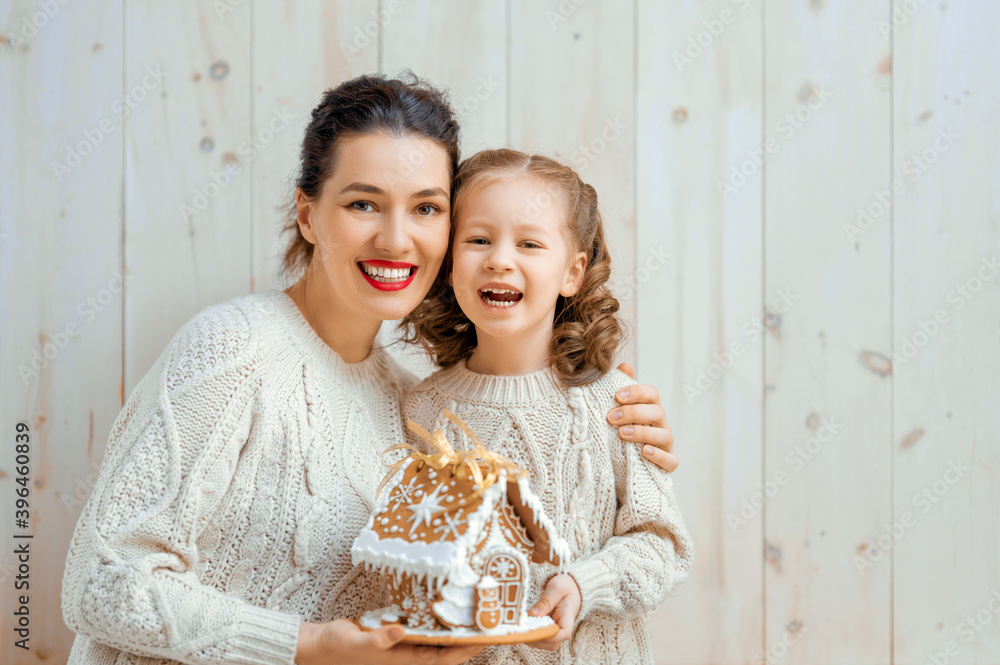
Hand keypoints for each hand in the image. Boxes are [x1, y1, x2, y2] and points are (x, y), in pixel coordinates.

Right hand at [297, 619, 483, 664]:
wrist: (320, 645)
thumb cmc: (338, 647)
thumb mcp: (356, 642)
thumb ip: (378, 639)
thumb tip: (400, 631)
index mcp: (403, 660)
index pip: (442, 659)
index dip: (464, 650)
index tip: (483, 637)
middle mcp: (408, 654)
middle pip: (446, 650)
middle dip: (468, 638)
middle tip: (488, 620)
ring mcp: (404, 645)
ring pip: (437, 640)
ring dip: (455, 629)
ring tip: (474, 611)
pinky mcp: (398, 633)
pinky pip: (424, 629)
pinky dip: (437, 620)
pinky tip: (445, 606)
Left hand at [526, 574, 581, 650]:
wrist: (569, 586)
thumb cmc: (565, 586)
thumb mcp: (557, 588)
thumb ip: (546, 601)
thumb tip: (532, 615)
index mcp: (568, 617)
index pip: (564, 634)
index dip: (550, 636)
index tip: (535, 629)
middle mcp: (562, 628)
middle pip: (551, 643)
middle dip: (535, 638)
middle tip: (521, 628)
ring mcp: (554, 631)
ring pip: (543, 643)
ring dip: (530, 638)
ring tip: (519, 627)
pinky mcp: (547, 629)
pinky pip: (538, 637)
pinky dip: (529, 634)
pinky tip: (521, 626)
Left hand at [611, 363, 677, 471]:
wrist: (623, 468)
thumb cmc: (623, 433)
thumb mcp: (618, 412)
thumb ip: (621, 390)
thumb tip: (624, 366)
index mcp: (651, 409)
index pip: (652, 394)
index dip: (637, 392)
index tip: (617, 396)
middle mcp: (661, 425)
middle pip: (657, 412)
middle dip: (634, 412)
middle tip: (611, 417)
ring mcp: (666, 445)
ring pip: (664, 435)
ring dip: (643, 433)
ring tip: (622, 434)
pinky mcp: (667, 465)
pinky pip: (671, 461)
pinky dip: (660, 456)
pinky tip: (644, 452)